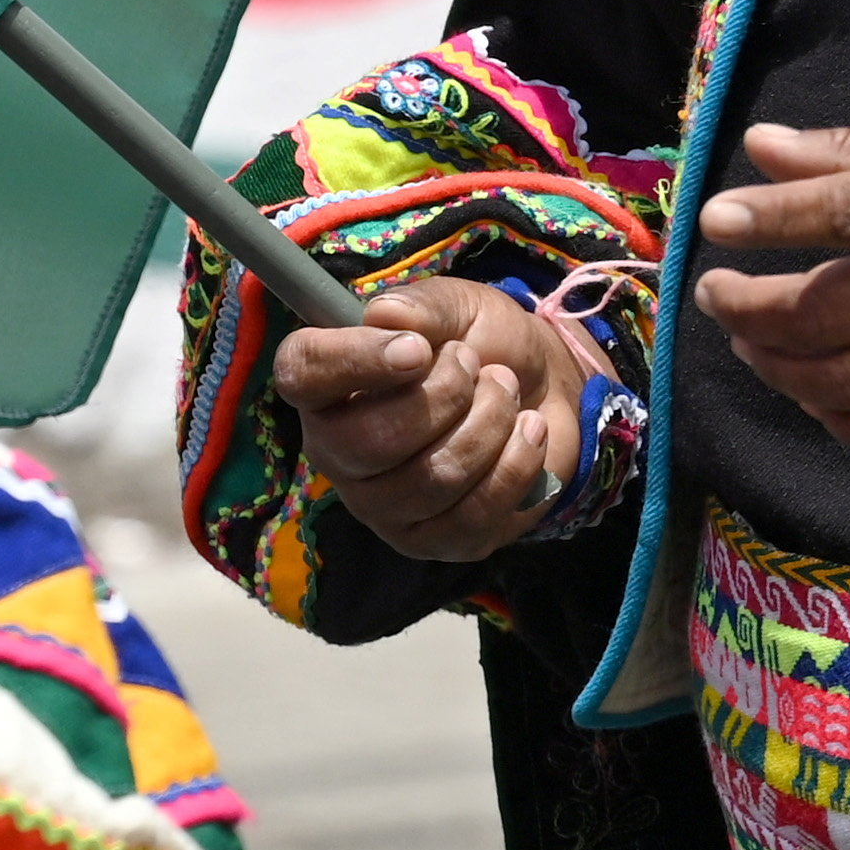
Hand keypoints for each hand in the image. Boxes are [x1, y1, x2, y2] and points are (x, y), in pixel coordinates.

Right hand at [272, 277, 588, 561]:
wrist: (548, 387)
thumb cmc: (486, 346)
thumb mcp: (460, 309)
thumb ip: (422, 308)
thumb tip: (382, 314)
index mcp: (330, 386)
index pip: (301, 373)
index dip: (352, 359)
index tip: (416, 349)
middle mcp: (340, 452)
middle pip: (369, 441)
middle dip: (445, 394)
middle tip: (477, 365)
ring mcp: (382, 506)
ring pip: (431, 479)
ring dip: (490, 421)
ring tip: (506, 391)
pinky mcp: (431, 541)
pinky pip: (471, 516)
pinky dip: (517, 462)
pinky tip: (527, 430)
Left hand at [692, 118, 849, 452]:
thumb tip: (760, 148)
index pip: (845, 209)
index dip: (774, 216)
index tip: (717, 220)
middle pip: (824, 314)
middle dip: (749, 310)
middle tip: (717, 293)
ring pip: (845, 382)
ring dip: (780, 368)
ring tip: (753, 343)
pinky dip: (839, 421)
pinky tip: (815, 395)